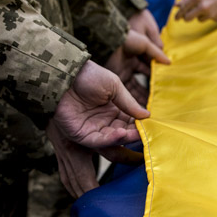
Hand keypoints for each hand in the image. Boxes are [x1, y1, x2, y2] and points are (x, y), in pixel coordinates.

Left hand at [48, 60, 149, 196]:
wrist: (64, 75)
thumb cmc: (88, 76)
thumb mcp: (114, 86)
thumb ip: (129, 103)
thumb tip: (147, 116)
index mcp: (113, 109)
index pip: (131, 122)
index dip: (141, 125)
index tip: (152, 126)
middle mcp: (104, 122)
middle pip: (124, 134)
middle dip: (135, 135)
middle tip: (147, 134)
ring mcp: (93, 129)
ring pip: (113, 140)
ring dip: (125, 138)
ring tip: (136, 134)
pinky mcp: (81, 135)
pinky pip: (99, 142)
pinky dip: (111, 140)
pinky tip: (122, 133)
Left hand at [106, 16, 170, 106]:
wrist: (108, 42)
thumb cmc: (126, 40)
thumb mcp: (145, 44)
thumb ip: (157, 53)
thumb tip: (169, 62)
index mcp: (136, 56)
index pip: (148, 69)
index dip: (155, 76)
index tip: (165, 84)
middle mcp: (129, 67)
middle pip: (141, 81)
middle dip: (150, 89)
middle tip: (160, 97)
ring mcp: (122, 74)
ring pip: (135, 88)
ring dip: (143, 95)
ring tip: (154, 104)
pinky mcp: (116, 81)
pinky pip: (127, 92)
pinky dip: (134, 99)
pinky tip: (143, 105)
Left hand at [174, 0, 216, 22]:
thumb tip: (177, 5)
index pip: (183, 9)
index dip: (178, 14)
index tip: (176, 17)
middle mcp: (203, 6)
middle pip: (188, 18)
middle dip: (187, 17)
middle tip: (188, 16)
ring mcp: (211, 14)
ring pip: (199, 19)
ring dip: (201, 15)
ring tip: (209, 6)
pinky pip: (210, 19)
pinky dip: (211, 15)